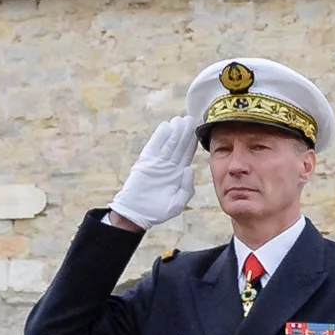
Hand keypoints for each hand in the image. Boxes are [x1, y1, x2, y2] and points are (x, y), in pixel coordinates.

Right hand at [109, 112, 197, 231]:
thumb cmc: (157, 211)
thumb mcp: (177, 203)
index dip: (191, 142)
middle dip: (184, 133)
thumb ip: (186, 187)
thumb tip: (190, 169)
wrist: (137, 214)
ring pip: (168, 144)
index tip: (198, 131)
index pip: (186, 154)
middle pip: (178, 146)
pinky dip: (159, 137)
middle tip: (190, 119)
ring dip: (174, 132)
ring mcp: (157, 163)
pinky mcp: (146, 163)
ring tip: (180, 120)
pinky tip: (165, 127)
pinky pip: (153, 147)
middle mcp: (168, 166)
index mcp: (177, 174)